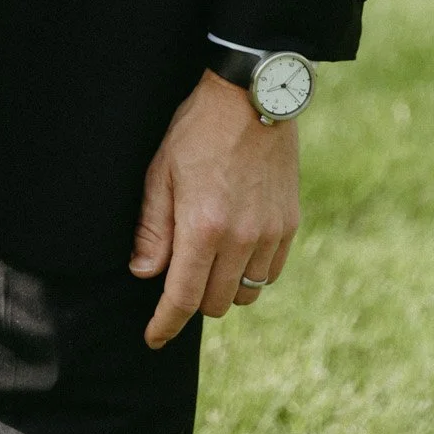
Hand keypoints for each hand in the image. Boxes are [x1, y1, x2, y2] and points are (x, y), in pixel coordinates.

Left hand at [130, 68, 299, 349]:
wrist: (252, 96)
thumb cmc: (198, 128)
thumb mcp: (161, 170)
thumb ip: (153, 227)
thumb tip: (144, 272)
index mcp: (203, 227)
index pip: (182, 298)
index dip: (165, 325)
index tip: (153, 338)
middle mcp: (241, 238)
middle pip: (216, 303)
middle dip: (193, 300)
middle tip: (179, 274)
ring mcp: (269, 233)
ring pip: (246, 293)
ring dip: (224, 288)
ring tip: (209, 260)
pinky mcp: (289, 224)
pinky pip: (270, 272)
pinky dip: (251, 272)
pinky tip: (236, 249)